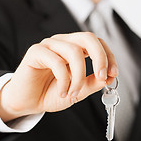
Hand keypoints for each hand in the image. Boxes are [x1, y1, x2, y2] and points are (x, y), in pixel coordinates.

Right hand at [0, 32, 118, 121]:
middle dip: (100, 57)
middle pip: (87, 37)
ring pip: (73, 51)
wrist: (27, 102)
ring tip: (73, 93)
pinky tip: (62, 92)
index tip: (112, 73)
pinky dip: (64, 80)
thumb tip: (109, 76)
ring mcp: (49, 45)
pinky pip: (56, 61)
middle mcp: (63, 43)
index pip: (97, 43)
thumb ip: (92, 83)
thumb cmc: (51, 93)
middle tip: (101, 77)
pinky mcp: (35, 52)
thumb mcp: (78, 91)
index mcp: (75, 49)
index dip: (108, 56)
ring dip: (79, 76)